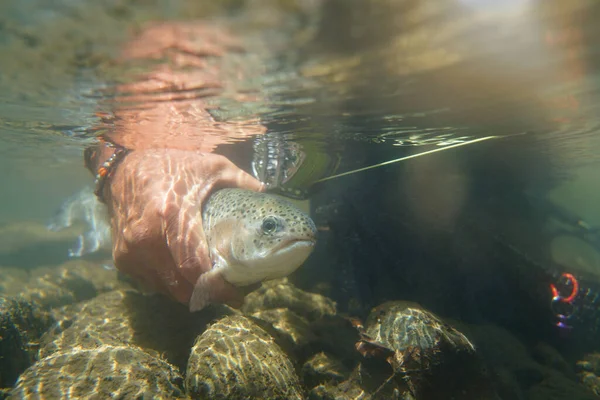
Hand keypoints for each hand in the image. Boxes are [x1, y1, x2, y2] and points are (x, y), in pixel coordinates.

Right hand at [106, 148, 263, 304]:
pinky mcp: (122, 259)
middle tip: (227, 291)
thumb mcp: (211, 167)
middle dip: (207, 294)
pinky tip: (185, 273)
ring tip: (209, 283)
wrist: (122, 168)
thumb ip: (241, 182)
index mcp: (170, 216)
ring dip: (189, 290)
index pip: (195, 267)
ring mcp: (131, 252)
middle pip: (181, 286)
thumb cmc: (170, 166)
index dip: (217, 287)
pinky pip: (152, 282)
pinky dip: (170, 282)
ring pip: (166, 289)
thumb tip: (267, 195)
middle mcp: (146, 240)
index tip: (237, 296)